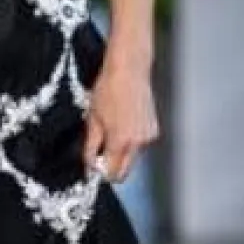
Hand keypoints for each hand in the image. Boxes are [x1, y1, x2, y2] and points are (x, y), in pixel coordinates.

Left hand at [82, 49, 160, 183]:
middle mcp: (138, 143)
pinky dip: (130, 141)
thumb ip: (91, 147)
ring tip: (111, 130)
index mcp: (121, 141)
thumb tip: (89, 164)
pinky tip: (123, 123)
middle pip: (125, 171)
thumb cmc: (109, 89)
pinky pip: (139, 145)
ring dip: (121, 153)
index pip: (112, 173)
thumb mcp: (92, 119)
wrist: (129, 70)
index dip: (100, 173)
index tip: (93, 167)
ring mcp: (149, 136)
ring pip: (132, 157)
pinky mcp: (154, 129)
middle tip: (99, 154)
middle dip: (111, 168)